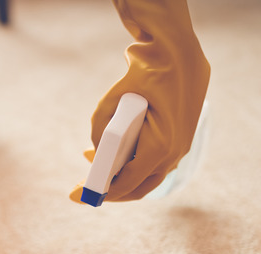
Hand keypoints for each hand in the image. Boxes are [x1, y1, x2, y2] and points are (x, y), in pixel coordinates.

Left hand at [71, 0, 209, 202]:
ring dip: (120, 171)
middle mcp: (175, 152)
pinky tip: (111, 151)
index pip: (128, 183)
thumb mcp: (111, 101)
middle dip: (110, 188)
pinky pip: (154, 158)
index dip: (101, 192)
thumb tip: (96, 152)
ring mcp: (180, 147)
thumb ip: (100, 131)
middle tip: (83, 188)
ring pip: (147, 172)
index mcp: (161, 147)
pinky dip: (133, 159)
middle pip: (139, 186)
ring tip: (89, 161)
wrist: (176, 49)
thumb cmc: (144, 73)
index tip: (80, 196)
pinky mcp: (179, 137)